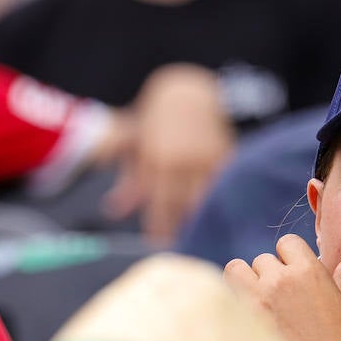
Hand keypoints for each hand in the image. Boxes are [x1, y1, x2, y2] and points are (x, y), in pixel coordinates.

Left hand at [104, 64, 234, 244]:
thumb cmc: (155, 121)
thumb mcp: (136, 146)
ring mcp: (207, 157)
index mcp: (157, 158)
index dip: (158, 227)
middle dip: (180, 228)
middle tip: (179, 248)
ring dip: (201, 219)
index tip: (158, 245)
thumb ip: (129, 180)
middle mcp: (183, 159)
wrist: (188, 92)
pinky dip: (220, 201)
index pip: (159, 203)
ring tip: (199, 237)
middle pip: (182, 205)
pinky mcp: (226, 154)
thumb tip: (114, 211)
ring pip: (205, 198)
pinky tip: (217, 215)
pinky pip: (223, 185)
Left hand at [224, 235, 340, 340]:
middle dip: (270, 273)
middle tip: (281, 298)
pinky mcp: (241, 321)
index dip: (291, 257)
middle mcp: (279, 280)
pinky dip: (234, 304)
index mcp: (307, 270)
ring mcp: (256, 300)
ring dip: (245, 281)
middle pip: (262, 260)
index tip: (296, 276)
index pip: (287, 243)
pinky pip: (227, 298)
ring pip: (236, 271)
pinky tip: (250, 321)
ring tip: (258, 302)